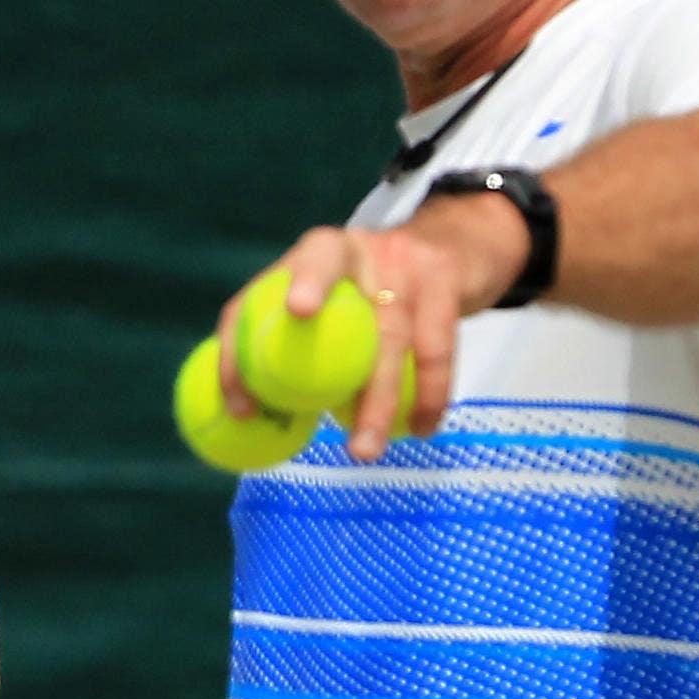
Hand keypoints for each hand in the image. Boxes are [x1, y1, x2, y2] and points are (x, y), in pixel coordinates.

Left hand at [216, 204, 526, 461]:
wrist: (457, 249)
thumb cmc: (379, 295)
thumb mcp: (341, 302)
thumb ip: (303, 346)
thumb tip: (260, 424)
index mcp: (310, 258)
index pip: (260, 293)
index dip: (240, 343)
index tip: (241, 408)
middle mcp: (352, 247)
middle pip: (322, 264)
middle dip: (306, 290)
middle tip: (293, 343)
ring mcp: (401, 260)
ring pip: (387, 332)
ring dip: (376, 400)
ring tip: (364, 451)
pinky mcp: (444, 278)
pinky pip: (436, 346)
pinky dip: (430, 394)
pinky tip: (420, 428)